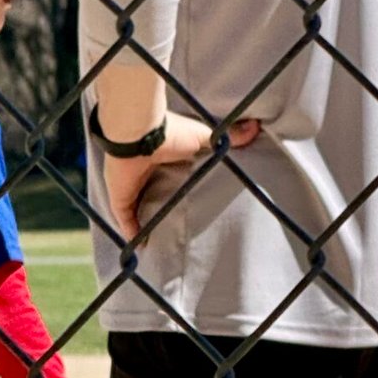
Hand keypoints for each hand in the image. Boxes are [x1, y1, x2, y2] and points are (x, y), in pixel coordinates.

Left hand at [101, 113, 261, 243]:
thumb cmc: (172, 134)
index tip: (196, 205)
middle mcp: (147, 175)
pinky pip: (125, 222)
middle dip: (165, 211)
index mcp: (165, 160)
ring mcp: (132, 189)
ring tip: (164, 244)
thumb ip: (228, 137)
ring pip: (141, 211)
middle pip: (156, 197)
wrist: (141, 135)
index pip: (173, 179)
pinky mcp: (121, 201)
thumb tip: (256, 128)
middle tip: (182, 232)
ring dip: (149, 224)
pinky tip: (142, 249)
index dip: (182, 191)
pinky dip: (132, 235)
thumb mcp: (205, 137)